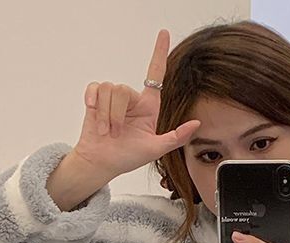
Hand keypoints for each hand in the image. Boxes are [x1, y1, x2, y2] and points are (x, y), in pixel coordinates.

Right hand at [72, 29, 200, 177]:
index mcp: (148, 107)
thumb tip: (196, 124)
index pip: (155, 75)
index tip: (164, 33)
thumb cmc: (127, 157)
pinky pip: (95, 88)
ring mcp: (112, 99)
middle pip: (122, 89)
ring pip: (108, 90)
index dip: (159, 53)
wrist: (101, 162)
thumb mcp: (155, 149)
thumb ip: (176, 137)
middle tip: (115, 134)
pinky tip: (93, 114)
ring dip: (105, 115)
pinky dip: (93, 103)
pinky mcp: (95, 98)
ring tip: (106, 131)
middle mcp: (131, 99)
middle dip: (116, 115)